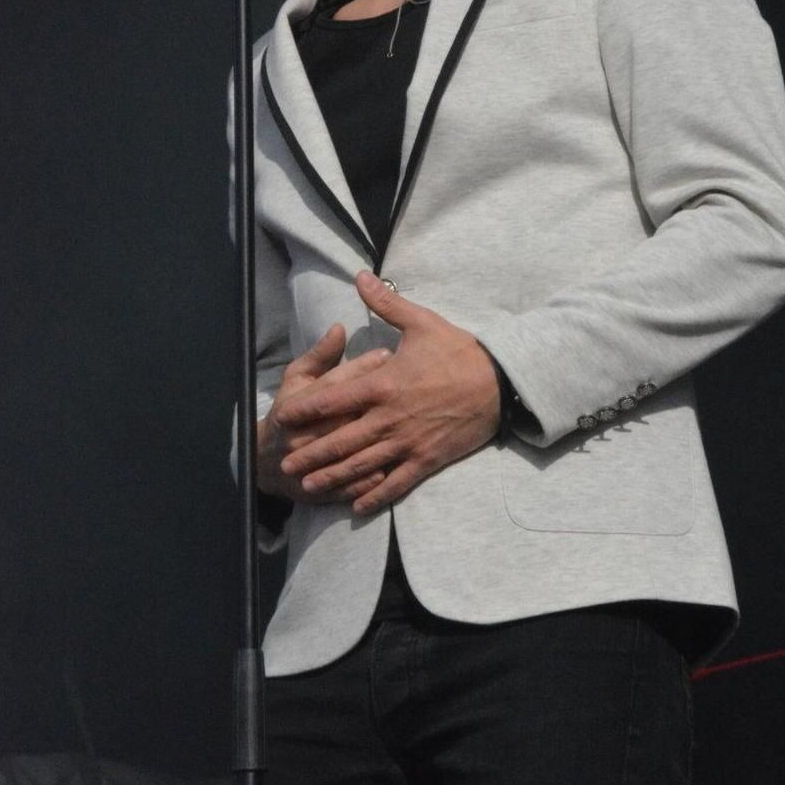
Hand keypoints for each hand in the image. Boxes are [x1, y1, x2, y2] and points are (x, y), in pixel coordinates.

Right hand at [256, 323, 391, 504]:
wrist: (265, 461)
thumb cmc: (288, 411)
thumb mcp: (297, 378)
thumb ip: (320, 355)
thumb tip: (340, 328)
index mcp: (301, 401)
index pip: (336, 383)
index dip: (362, 368)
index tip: (389, 354)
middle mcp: (308, 433)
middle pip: (347, 417)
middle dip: (378, 403)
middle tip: (408, 387)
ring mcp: (315, 463)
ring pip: (350, 453)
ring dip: (377, 443)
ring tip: (406, 431)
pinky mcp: (321, 489)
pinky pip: (349, 485)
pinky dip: (369, 481)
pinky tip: (389, 471)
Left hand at [275, 271, 501, 514]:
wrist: (501, 382)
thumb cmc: (460, 350)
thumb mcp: (421, 322)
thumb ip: (385, 303)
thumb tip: (359, 276)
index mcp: (383, 384)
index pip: (333, 400)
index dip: (305, 411)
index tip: (282, 418)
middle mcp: (390, 417)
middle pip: (341, 440)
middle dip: (311, 454)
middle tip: (284, 464)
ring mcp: (408, 442)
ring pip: (363, 465)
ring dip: (333, 477)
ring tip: (309, 487)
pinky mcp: (427, 460)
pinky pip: (396, 483)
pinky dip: (375, 496)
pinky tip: (357, 507)